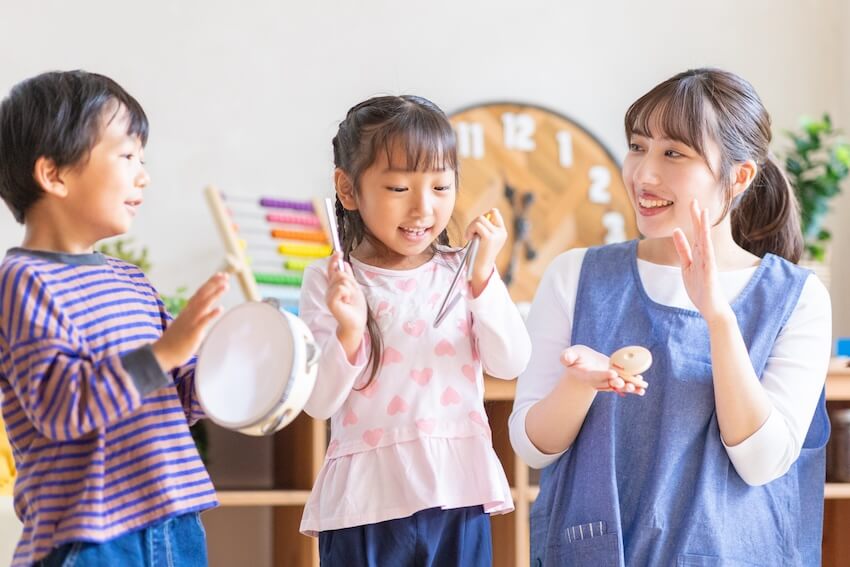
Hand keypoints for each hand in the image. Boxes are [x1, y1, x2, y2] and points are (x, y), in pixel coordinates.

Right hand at [152, 272, 228, 371]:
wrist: (162, 354)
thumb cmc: (174, 342)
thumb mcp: (186, 324)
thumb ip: (195, 317)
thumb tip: (206, 313)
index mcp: (188, 311)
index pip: (200, 293)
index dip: (210, 283)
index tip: (220, 275)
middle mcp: (189, 313)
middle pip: (202, 294)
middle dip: (214, 284)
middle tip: (225, 275)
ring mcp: (191, 321)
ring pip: (204, 304)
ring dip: (215, 294)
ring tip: (226, 285)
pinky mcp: (193, 332)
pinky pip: (203, 321)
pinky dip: (212, 314)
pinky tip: (221, 308)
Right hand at [326, 253, 366, 352]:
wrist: (356, 322)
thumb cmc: (355, 308)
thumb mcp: (354, 287)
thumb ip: (348, 276)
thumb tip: (344, 263)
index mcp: (334, 286)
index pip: (332, 268)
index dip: (334, 259)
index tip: (338, 252)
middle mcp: (329, 289)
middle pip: (340, 273)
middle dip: (349, 281)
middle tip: (351, 294)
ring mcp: (329, 295)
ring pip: (342, 280)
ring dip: (350, 290)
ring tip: (349, 300)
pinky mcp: (331, 302)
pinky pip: (341, 288)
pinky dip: (347, 294)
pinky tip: (346, 302)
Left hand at [465, 208, 506, 295]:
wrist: (480, 269)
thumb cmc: (480, 254)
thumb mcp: (486, 239)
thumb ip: (487, 227)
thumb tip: (490, 211)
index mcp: (502, 231)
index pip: (494, 212)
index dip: (483, 217)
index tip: (477, 228)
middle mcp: (501, 232)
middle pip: (485, 215)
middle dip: (474, 223)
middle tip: (470, 234)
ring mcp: (496, 234)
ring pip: (480, 219)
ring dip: (471, 227)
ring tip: (469, 237)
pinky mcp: (489, 237)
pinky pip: (476, 225)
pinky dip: (469, 230)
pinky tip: (469, 239)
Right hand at [561, 345, 646, 395]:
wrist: (583, 363)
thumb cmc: (575, 357)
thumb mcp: (569, 355)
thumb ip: (567, 356)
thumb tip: (565, 357)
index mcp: (587, 376)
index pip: (595, 376)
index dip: (604, 375)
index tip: (613, 373)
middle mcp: (598, 381)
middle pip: (609, 384)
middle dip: (619, 384)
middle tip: (626, 383)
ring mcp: (607, 381)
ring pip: (618, 386)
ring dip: (629, 387)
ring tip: (639, 387)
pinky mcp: (614, 379)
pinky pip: (624, 384)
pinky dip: (633, 387)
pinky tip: (642, 387)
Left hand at [672, 200, 731, 323]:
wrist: (710, 307)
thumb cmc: (700, 287)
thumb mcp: (686, 265)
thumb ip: (682, 248)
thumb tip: (677, 231)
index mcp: (698, 253)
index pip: (695, 232)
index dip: (693, 218)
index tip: (691, 203)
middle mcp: (705, 255)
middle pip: (700, 232)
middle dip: (696, 216)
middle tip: (693, 200)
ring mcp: (708, 262)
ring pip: (705, 241)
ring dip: (704, 226)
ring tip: (703, 211)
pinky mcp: (709, 271)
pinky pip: (707, 255)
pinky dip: (706, 244)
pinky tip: (704, 235)